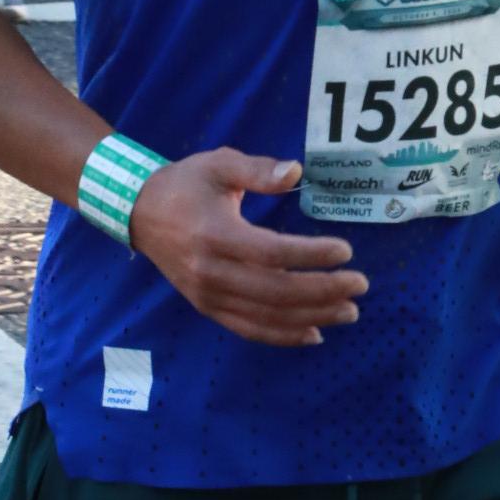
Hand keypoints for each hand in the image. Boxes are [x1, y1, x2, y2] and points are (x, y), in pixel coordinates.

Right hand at [129, 150, 366, 348]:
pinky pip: (248, 329)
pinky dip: (282, 336)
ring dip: (312, 317)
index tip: (345, 251)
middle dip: (322, 291)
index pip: (270, 252)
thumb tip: (296, 172)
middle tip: (360, 285)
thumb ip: (258, 170)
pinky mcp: (206, 307)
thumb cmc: (185, 184)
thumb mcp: (219, 164)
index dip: (310, 256)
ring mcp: (207, 295)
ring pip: (266, 316)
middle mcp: (210, 271)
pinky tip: (313, 334)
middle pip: (274, 291)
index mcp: (214, 234)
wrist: (139, 212)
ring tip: (349, 312)